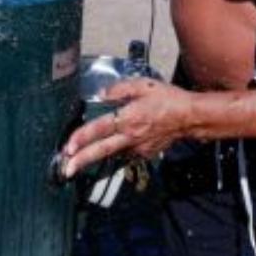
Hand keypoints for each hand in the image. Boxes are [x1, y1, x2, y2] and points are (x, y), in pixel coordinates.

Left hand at [59, 78, 194, 178]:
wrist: (189, 117)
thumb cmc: (167, 98)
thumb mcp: (143, 85)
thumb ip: (119, 89)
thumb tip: (101, 94)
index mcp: (128, 118)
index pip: (100, 129)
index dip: (82, 138)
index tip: (69, 146)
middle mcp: (131, 136)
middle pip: (102, 150)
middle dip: (82, 161)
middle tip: (66, 170)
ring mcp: (138, 148)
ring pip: (112, 153)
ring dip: (96, 156)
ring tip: (79, 160)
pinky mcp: (144, 153)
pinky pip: (125, 152)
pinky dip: (117, 149)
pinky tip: (114, 145)